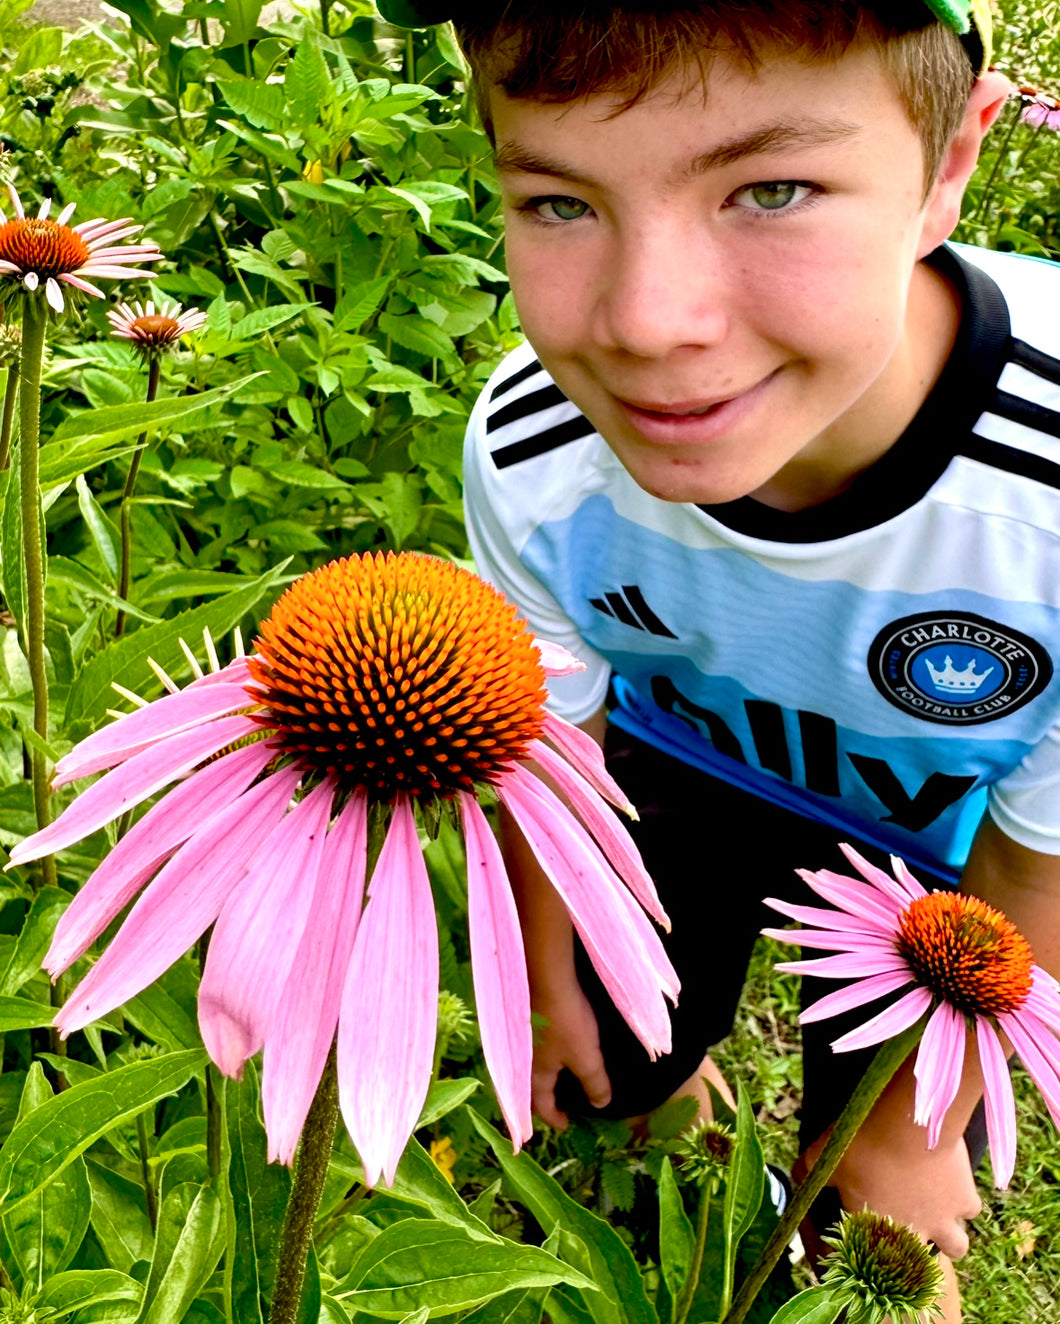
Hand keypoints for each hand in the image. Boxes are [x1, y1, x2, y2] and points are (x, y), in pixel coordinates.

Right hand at [531, 981, 611, 1128]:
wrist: (545, 977)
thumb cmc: (566, 1022)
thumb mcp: (587, 1057)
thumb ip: (595, 1083)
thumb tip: (600, 1104)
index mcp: (536, 1077)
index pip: (542, 1107)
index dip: (555, 1118)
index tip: (566, 1125)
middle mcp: (523, 1064)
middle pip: (531, 1090)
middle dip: (544, 1100)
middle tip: (559, 1104)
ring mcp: (521, 1042)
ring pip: (530, 1069)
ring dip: (542, 1078)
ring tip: (557, 1077)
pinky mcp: (523, 1022)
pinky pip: (531, 1050)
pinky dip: (541, 1058)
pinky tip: (551, 1048)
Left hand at [804, 1124, 982, 1259]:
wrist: (908, 1125)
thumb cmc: (862, 1142)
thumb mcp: (824, 1154)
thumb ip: (808, 1170)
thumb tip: (794, 1174)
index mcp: (875, 1230)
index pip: (873, 1260)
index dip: (871, 1252)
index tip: (869, 1238)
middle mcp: (911, 1234)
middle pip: (921, 1267)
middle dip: (915, 1254)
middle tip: (908, 1227)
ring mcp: (943, 1221)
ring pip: (957, 1246)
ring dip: (948, 1234)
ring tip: (937, 1212)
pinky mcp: (966, 1200)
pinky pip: (970, 1209)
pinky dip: (963, 1199)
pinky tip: (953, 1182)